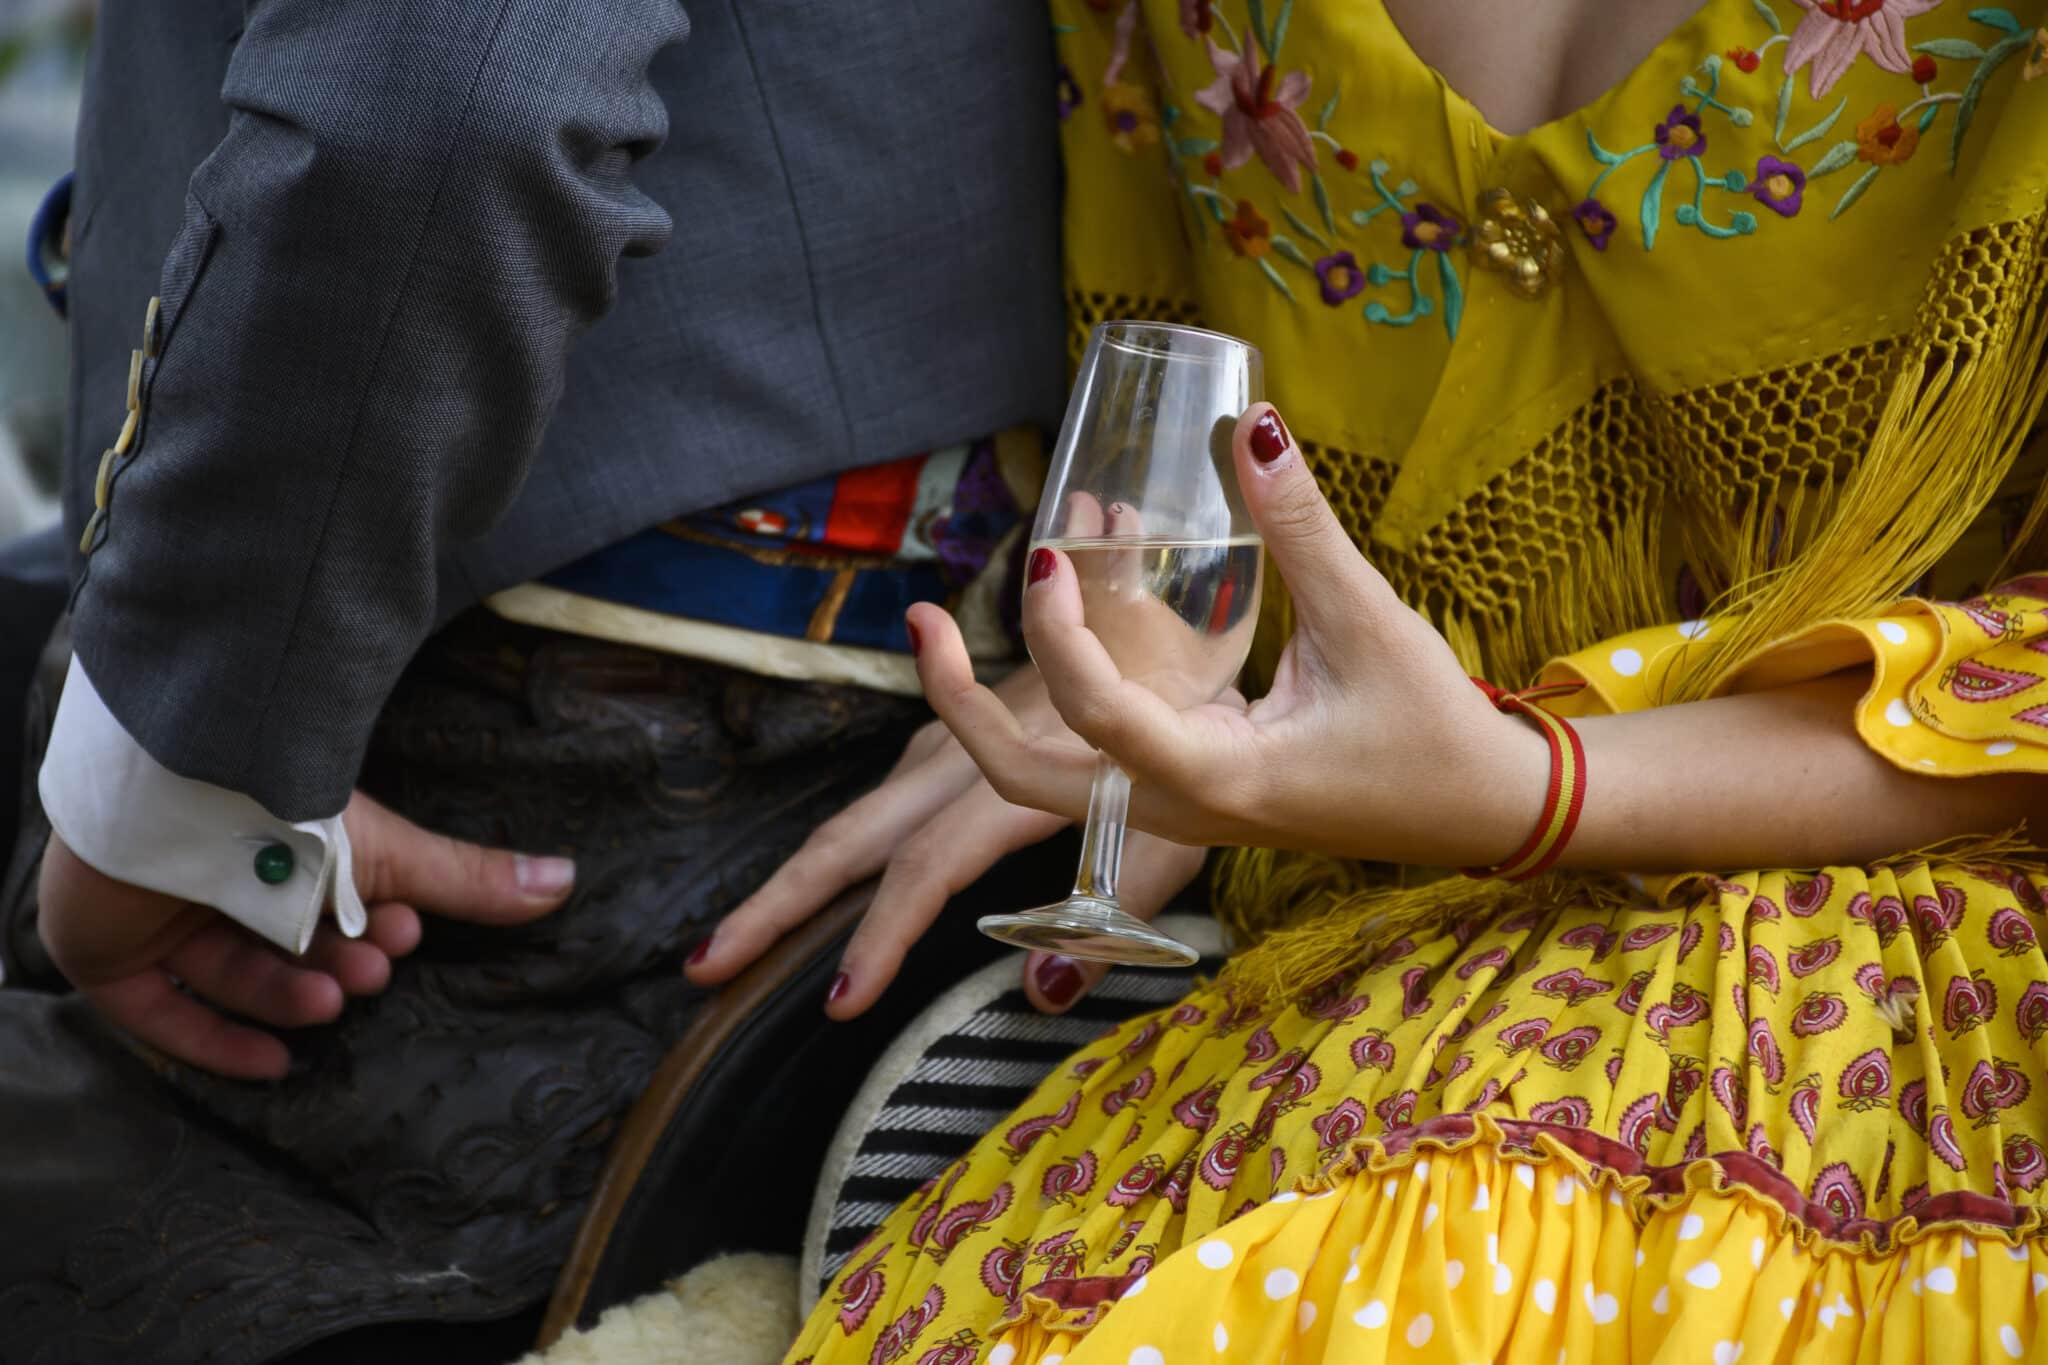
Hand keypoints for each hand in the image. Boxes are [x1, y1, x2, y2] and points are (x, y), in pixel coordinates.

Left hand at [37, 792, 574, 1079]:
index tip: (400, 935)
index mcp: (284, 849)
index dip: (366, 930)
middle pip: (281, 945)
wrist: (177, 808)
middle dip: (331, 966)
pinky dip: (215, 1043)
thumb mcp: (392, 855)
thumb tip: (566, 879)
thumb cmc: (286, 818)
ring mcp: (161, 919)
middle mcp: (221, 883)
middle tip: (366, 970)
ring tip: (327, 997)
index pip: (325, 906)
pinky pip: (160, 1014)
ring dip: (288, 999)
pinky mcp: (111, 955)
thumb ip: (470, 878)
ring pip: (230, 976)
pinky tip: (273, 1065)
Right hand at [686, 663, 1204, 1017]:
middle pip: (852, 835)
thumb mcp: (1173, 832)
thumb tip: (1043, 995)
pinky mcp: (953, 736)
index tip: (841, 1000)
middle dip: (777, 902)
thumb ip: (1112, 918)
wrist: (1175, 620)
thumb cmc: (1187, 736)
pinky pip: (883, 799)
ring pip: (857, 815)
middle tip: (705, 964)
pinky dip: (840, 849)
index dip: (882, 933)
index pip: (928, 867)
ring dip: (795, 879)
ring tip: (734, 940)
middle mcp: (964, 759)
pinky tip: (816, 887)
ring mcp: (950, 743)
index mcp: (1015, 782)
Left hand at [908, 403, 1552, 868]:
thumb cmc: (1431, 728)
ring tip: (946, 625)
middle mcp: (1180, 806)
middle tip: (921, 620)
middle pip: (1027, 782)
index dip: (1061, 636)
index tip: (1051, 555)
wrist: (1476, 807)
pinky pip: (1092, 754)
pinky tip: (1055, 621)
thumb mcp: (1368, 622)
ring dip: (990, 709)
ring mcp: (1177, 806)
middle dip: (959, 707)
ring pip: (1048, 779)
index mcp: (1221, 780)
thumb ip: (1302, 528)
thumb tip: (1253, 426)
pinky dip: (1056, 693)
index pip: (1102, 719)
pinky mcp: (1187, 787)